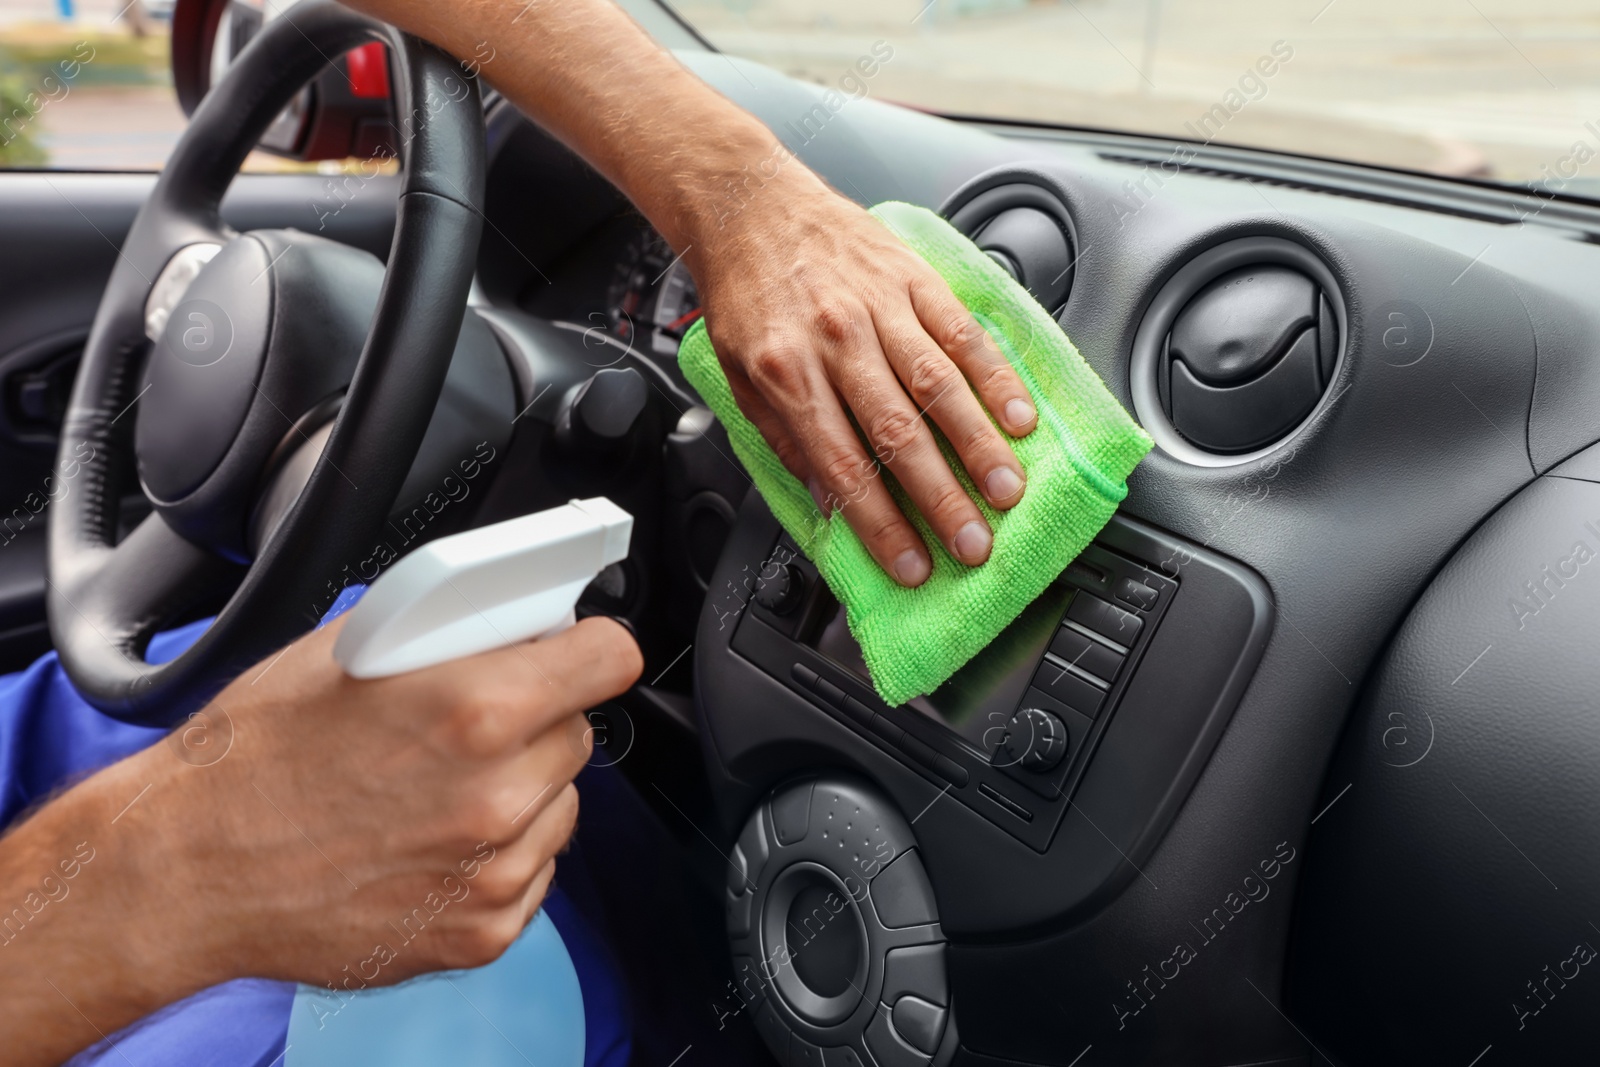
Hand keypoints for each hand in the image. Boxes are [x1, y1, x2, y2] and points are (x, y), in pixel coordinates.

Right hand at [110, 615, 641, 990]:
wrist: (186, 868)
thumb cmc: (254, 756)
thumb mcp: (354, 649)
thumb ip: (454, 633)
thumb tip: (516, 618)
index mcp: (477, 709)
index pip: (609, 659)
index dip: (591, 647)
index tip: (579, 651)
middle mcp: (498, 794)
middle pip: (579, 732)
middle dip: (537, 718)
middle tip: (473, 724)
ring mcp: (495, 871)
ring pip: (560, 804)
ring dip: (522, 790)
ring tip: (439, 788)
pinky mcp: (482, 932)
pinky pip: (533, 872)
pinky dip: (498, 856)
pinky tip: (432, 841)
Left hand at [690, 173, 1036, 586]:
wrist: (751, 205)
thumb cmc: (746, 294)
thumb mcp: (738, 375)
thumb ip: (784, 438)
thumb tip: (829, 499)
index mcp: (787, 371)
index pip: (842, 464)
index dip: (880, 523)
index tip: (912, 565)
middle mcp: (837, 338)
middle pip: (899, 432)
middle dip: (941, 497)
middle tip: (974, 543)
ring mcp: (880, 305)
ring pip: (940, 384)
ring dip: (980, 444)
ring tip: (1008, 491)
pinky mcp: (912, 277)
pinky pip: (962, 331)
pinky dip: (995, 376)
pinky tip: (1019, 416)